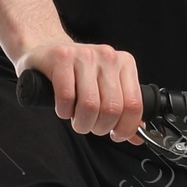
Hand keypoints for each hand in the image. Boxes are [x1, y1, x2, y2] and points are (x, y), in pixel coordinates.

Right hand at [16, 39, 143, 143]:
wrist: (49, 50)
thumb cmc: (78, 72)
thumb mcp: (106, 87)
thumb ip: (123, 110)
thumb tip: (137, 136)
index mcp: (125, 63)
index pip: (133, 105)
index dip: (125, 128)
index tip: (116, 134)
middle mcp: (108, 56)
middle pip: (111, 109)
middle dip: (99, 127)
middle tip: (91, 126)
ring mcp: (84, 55)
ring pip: (89, 106)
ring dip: (81, 123)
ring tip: (77, 119)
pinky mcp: (61, 57)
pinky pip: (66, 97)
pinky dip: (64, 111)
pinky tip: (64, 108)